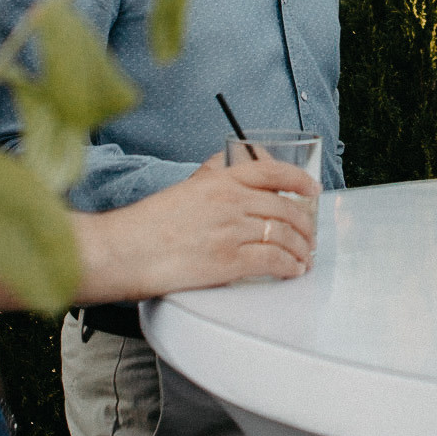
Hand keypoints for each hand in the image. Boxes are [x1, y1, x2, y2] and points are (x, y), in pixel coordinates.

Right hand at [77, 155, 318, 299]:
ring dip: (301, 249)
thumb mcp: (185, 188)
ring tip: (304, 258)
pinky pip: (273, 260)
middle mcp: (230, 202)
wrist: (125, 250)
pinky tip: (291, 271)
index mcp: (219, 181)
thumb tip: (240, 165)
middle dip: (305, 225)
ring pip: (284, 235)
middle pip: (285, 208)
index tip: (311, 189)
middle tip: (309, 236)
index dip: (299, 180)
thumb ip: (214, 176)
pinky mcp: (229, 261)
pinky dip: (289, 266)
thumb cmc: (148, 224)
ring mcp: (231, 231)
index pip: (272, 172)